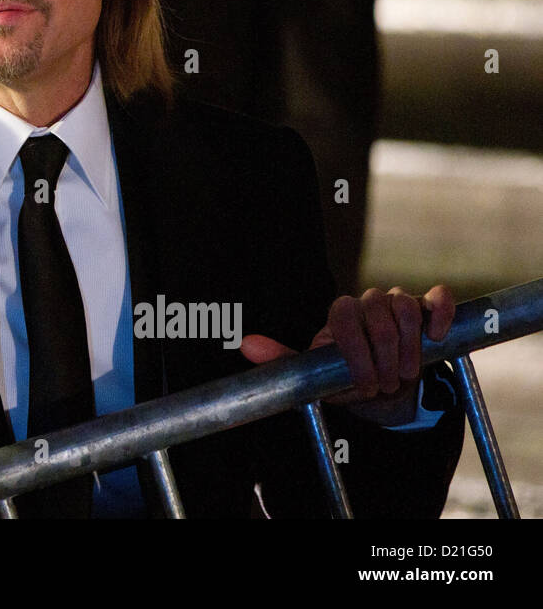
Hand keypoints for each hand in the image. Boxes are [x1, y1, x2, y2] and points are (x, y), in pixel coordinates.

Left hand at [240, 286, 455, 425]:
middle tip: (387, 384)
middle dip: (385, 357)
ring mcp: (398, 302)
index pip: (344, 316)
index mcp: (341, 314)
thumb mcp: (316, 373)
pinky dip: (438, 314)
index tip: (365, 384)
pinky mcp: (427, 307)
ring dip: (410, 347)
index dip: (357, 352)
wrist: (385, 386)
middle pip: (378, 316)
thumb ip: (282, 359)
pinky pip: (437, 297)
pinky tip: (437, 337)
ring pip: (405, 307)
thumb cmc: (348, 376)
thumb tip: (246, 345)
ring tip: (406, 373)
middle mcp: (367, 302)